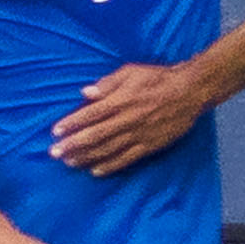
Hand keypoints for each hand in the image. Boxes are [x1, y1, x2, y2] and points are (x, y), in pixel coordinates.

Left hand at [50, 60, 210, 174]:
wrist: (189, 92)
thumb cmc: (157, 78)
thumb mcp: (131, 72)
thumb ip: (108, 83)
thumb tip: (85, 92)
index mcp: (121, 100)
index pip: (90, 114)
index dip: (71, 124)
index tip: (55, 132)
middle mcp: (127, 120)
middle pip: (95, 135)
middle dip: (73, 145)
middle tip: (54, 153)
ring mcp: (138, 135)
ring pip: (107, 149)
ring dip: (86, 157)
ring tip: (69, 162)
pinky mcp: (149, 146)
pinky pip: (126, 159)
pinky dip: (110, 166)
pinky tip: (95, 171)